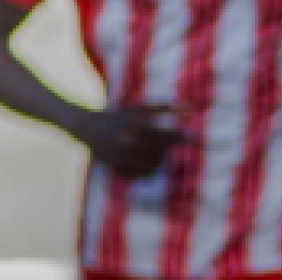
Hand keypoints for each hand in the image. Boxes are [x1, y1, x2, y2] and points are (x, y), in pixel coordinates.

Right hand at [69, 104, 186, 175]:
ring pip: (155, 165)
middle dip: (168, 147)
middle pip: (163, 151)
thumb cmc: (120, 114)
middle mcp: (130, 142)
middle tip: (169, 142)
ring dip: (160, 158)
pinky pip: (142, 174)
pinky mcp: (118, 169)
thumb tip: (192, 108)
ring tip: (157, 150)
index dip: (183, 138)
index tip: (193, 139)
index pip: (169, 135)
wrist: (88, 126)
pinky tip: (147, 160)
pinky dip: (149, 169)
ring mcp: (123, 157)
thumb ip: (167, 106)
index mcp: (138, 125)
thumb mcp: (142, 107)